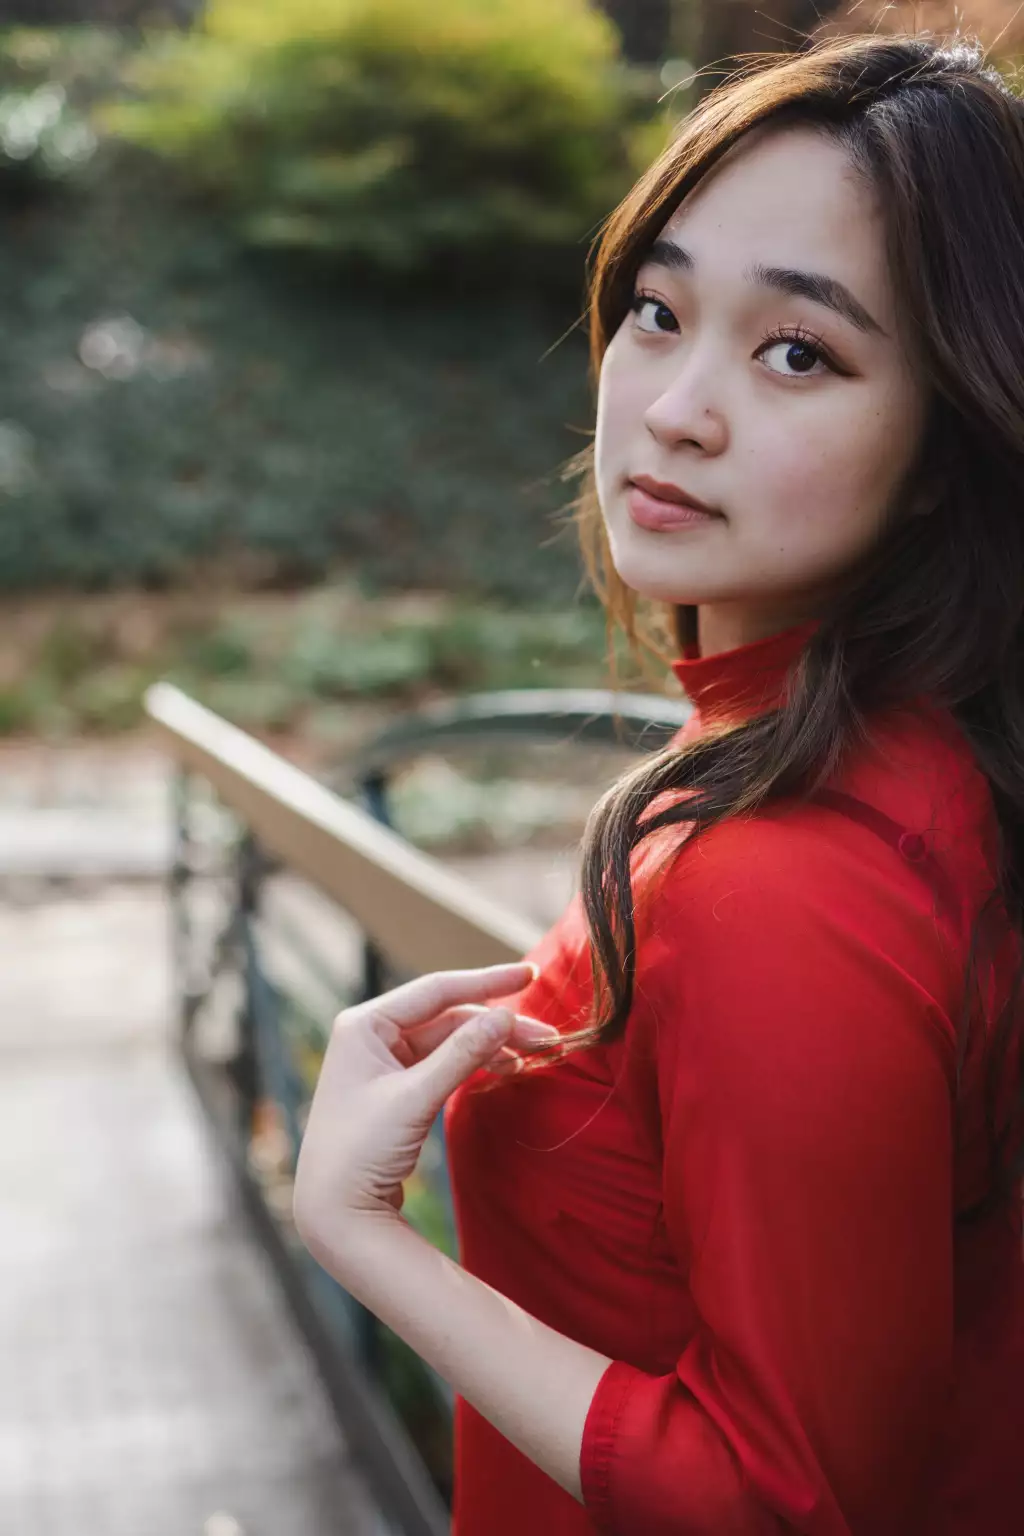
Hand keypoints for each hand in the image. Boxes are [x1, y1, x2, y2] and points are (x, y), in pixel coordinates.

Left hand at [292, 961, 559, 1255]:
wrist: (334, 1212)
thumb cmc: (361, 1151)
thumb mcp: (415, 1099)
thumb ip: (461, 1054)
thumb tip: (505, 1016)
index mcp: (364, 1024)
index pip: (436, 990)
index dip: (487, 981)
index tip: (530, 975)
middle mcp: (372, 1035)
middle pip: (448, 1017)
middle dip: (496, 1025)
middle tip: (546, 1037)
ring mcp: (384, 1061)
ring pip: (450, 1041)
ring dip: (491, 1045)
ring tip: (535, 1056)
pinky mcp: (397, 1087)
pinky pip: (444, 1063)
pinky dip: (475, 1064)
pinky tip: (507, 1067)